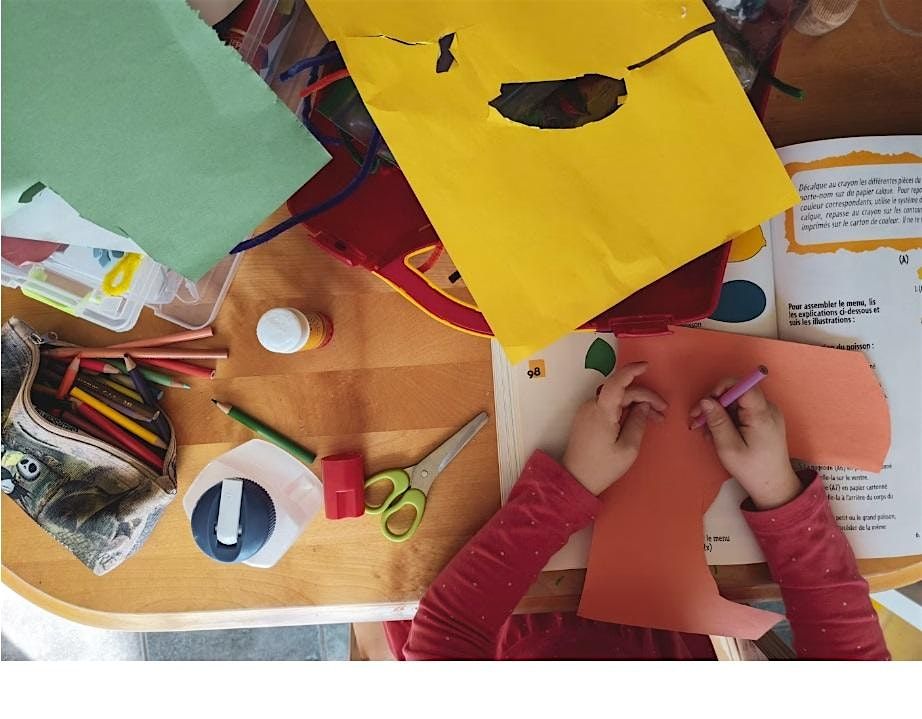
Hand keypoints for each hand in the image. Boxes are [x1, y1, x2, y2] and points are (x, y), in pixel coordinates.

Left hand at [562, 362, 665, 494]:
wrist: (575, 479)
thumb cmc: (602, 467)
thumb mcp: (628, 448)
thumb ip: (638, 422)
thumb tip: (644, 406)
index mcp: (602, 412)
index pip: (616, 382)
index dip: (631, 371)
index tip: (647, 366)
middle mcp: (592, 406)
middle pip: (622, 392)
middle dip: (645, 397)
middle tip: (663, 412)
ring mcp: (587, 411)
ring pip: (616, 398)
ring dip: (636, 404)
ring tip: (655, 419)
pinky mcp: (587, 418)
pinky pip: (609, 406)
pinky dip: (625, 409)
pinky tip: (638, 419)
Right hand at [689, 378, 801, 509]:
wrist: (774, 485)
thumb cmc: (752, 469)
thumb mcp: (729, 448)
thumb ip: (717, 422)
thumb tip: (705, 400)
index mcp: (761, 415)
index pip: (743, 386)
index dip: (722, 388)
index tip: (706, 403)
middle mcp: (768, 409)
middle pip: (736, 393)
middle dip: (714, 404)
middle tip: (697, 421)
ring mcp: (767, 414)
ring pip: (736, 403)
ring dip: (718, 414)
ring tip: (706, 433)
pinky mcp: (764, 420)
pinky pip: (742, 411)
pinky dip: (727, 419)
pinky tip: (717, 434)